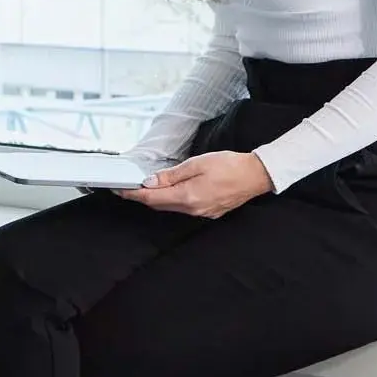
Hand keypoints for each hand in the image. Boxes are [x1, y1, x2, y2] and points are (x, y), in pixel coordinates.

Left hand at [119, 150, 270, 217]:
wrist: (256, 175)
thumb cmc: (230, 166)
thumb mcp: (196, 164)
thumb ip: (171, 175)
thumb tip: (151, 181)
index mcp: (188, 196)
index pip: (152, 198)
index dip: (133, 194)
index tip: (120, 189)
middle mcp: (193, 209)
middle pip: (159, 205)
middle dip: (141, 196)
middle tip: (127, 187)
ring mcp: (201, 213)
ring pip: (170, 207)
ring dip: (156, 198)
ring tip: (144, 187)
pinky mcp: (208, 212)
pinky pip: (183, 208)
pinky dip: (172, 200)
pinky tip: (169, 191)